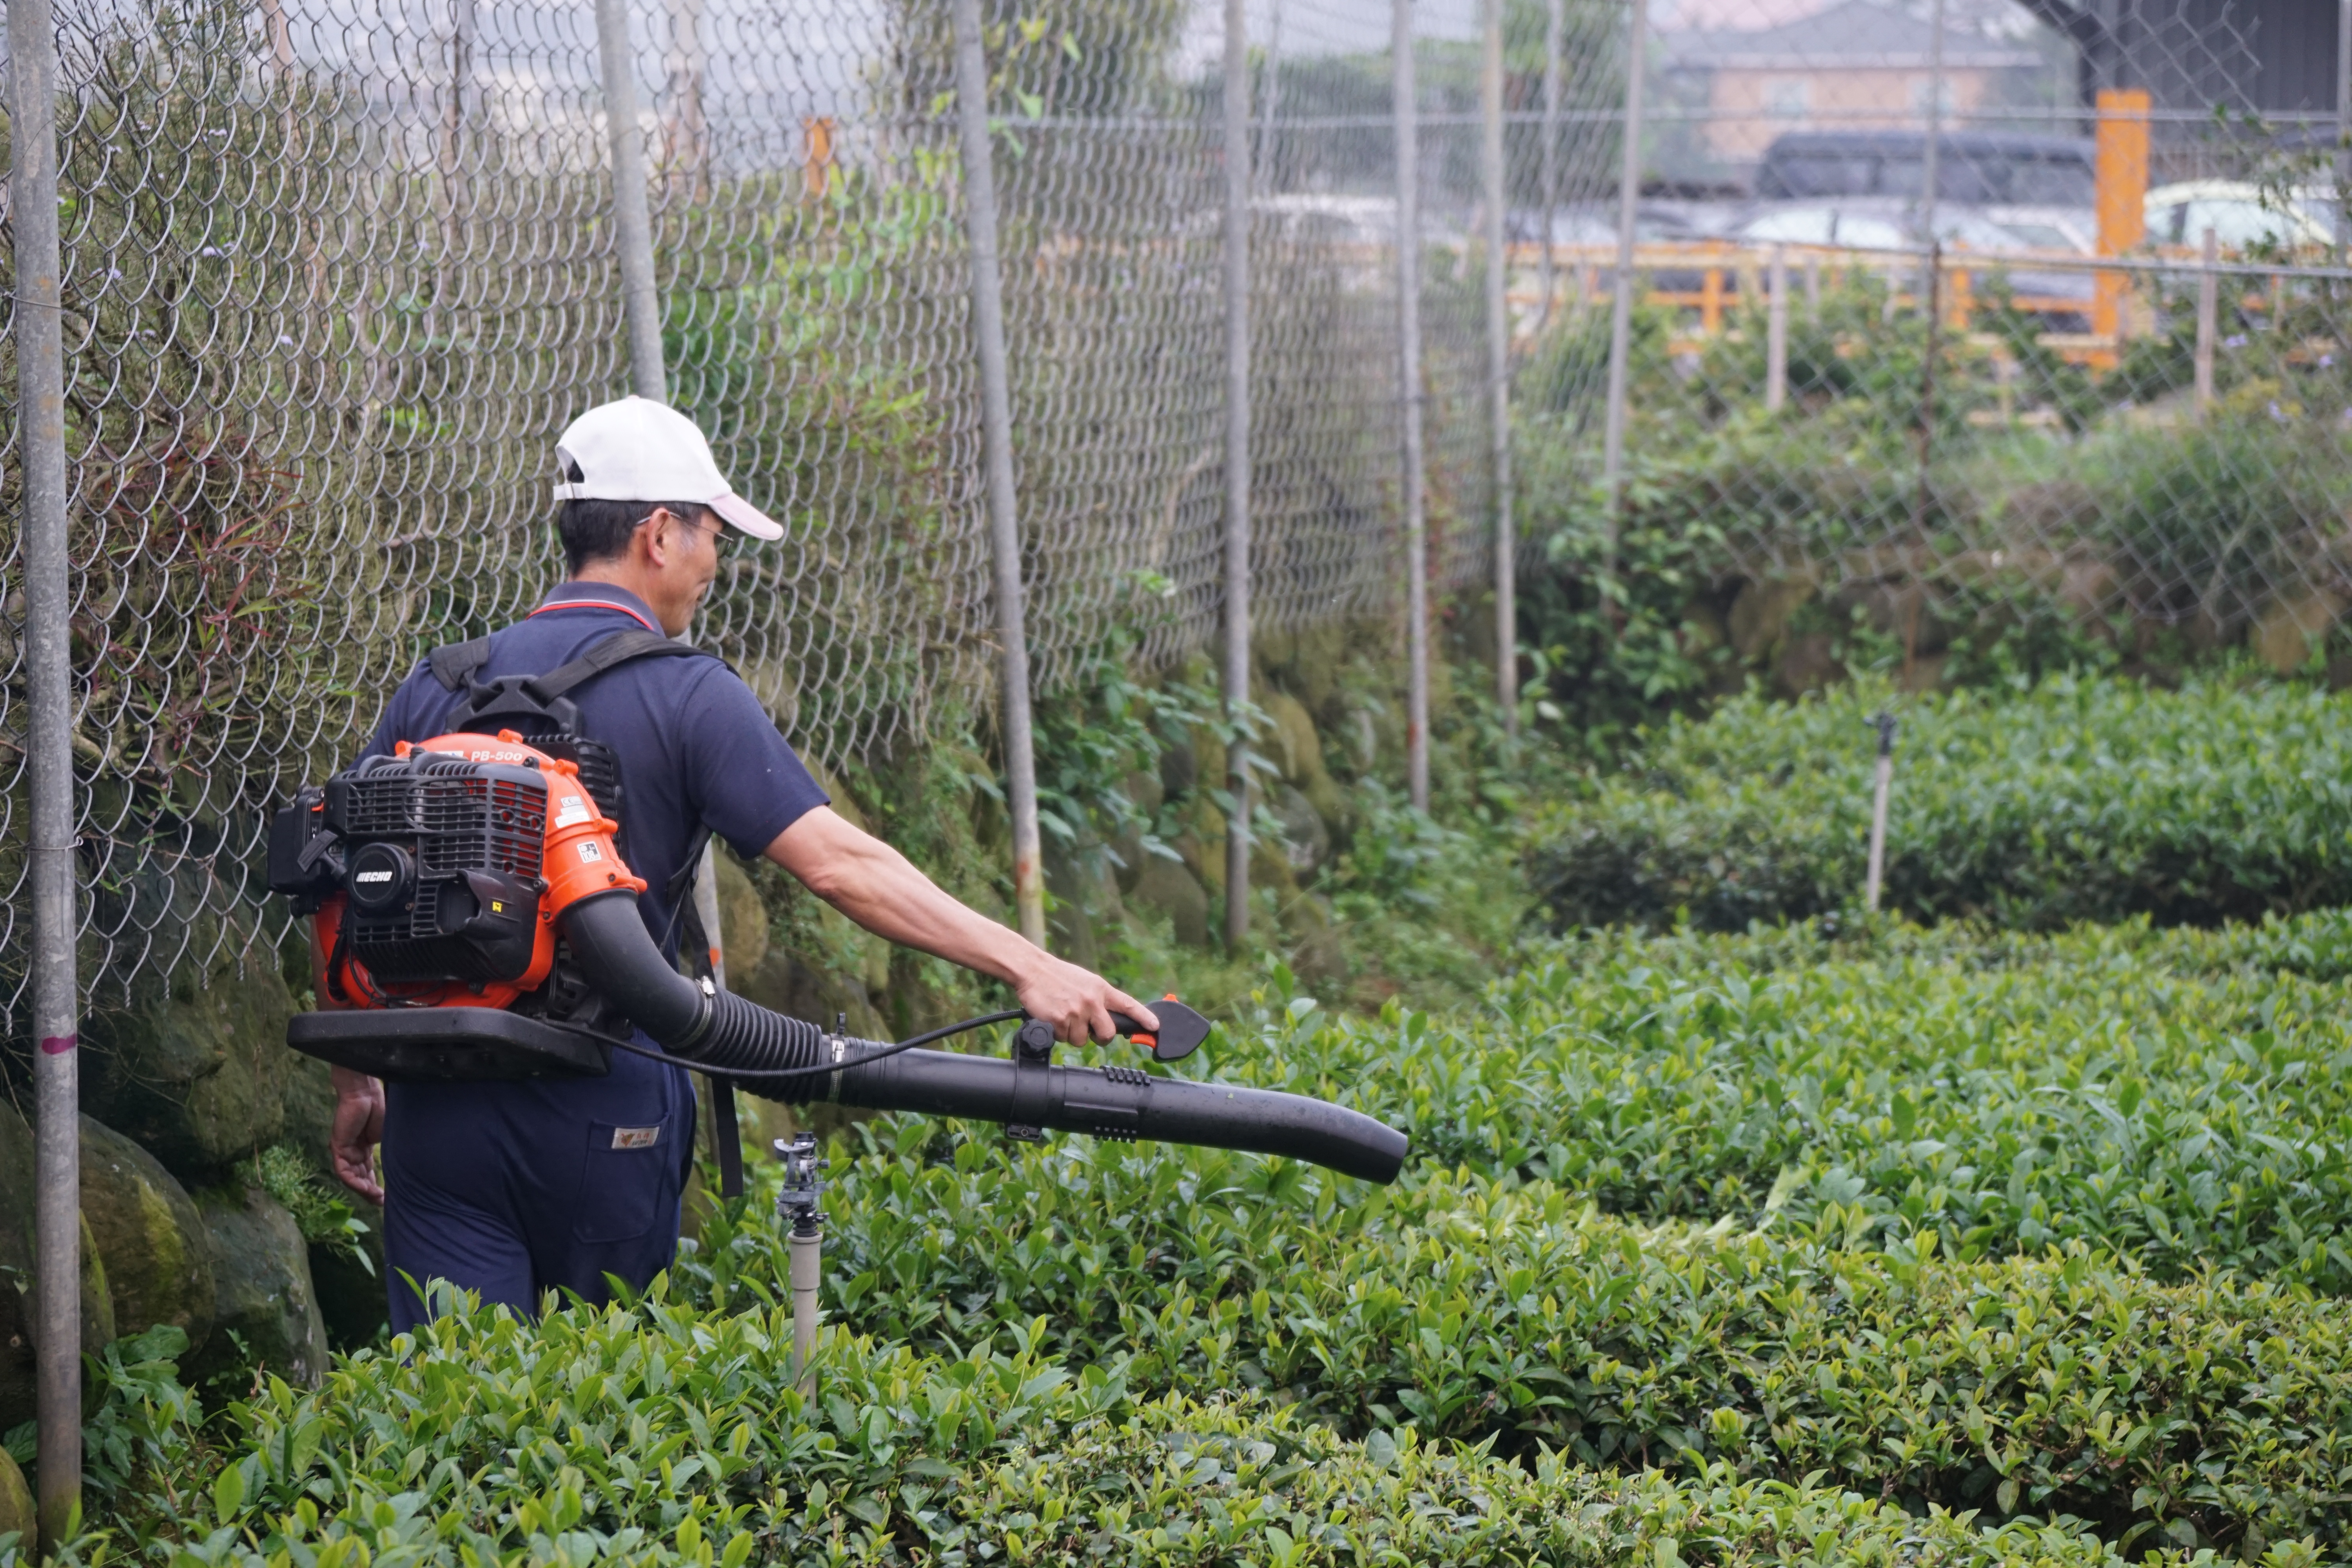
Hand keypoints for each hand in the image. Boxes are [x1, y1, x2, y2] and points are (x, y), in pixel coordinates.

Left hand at [330, 1065, 385, 1203]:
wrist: (366, 1092)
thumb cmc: (379, 1107)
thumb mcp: (387, 1134)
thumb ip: (388, 1150)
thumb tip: (403, 1165)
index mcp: (364, 1147)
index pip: (367, 1171)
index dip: (376, 1184)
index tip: (386, 1196)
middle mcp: (353, 1151)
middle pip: (359, 1177)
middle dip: (370, 1191)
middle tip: (382, 1202)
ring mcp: (345, 1149)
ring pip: (350, 1177)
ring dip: (363, 1189)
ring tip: (376, 1198)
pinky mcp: (338, 1146)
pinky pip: (343, 1170)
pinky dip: (353, 1181)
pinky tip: (365, 1187)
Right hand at [1012, 953, 1157, 1046]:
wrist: (1033, 970)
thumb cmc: (1058, 976)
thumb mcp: (1085, 981)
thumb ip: (1098, 998)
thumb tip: (1108, 1018)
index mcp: (1101, 989)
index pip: (1128, 1004)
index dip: (1143, 1017)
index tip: (1154, 1025)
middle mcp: (1092, 1001)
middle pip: (1107, 1034)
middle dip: (1099, 1037)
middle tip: (1088, 1030)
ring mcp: (1076, 1012)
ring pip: (1081, 1040)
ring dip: (1072, 1034)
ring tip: (1063, 1015)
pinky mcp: (1059, 1020)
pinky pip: (1063, 1038)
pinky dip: (1057, 1032)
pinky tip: (1053, 1016)